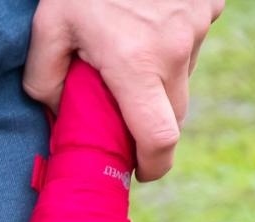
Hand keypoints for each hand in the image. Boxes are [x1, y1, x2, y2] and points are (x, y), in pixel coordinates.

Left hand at [24, 0, 224, 180]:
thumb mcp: (47, 29)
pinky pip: (191, 44)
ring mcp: (197, 26)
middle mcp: (175, 50)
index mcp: (136, 65)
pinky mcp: (208, 6)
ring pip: (182, 78)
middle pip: (173, 116)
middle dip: (149, 129)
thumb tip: (60, 115)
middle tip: (118, 122)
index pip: (159, 138)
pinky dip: (169, 48)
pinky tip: (142, 29)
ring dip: (157, 83)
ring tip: (123, 60)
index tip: (140, 172)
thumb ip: (45, 82)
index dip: (153, 166)